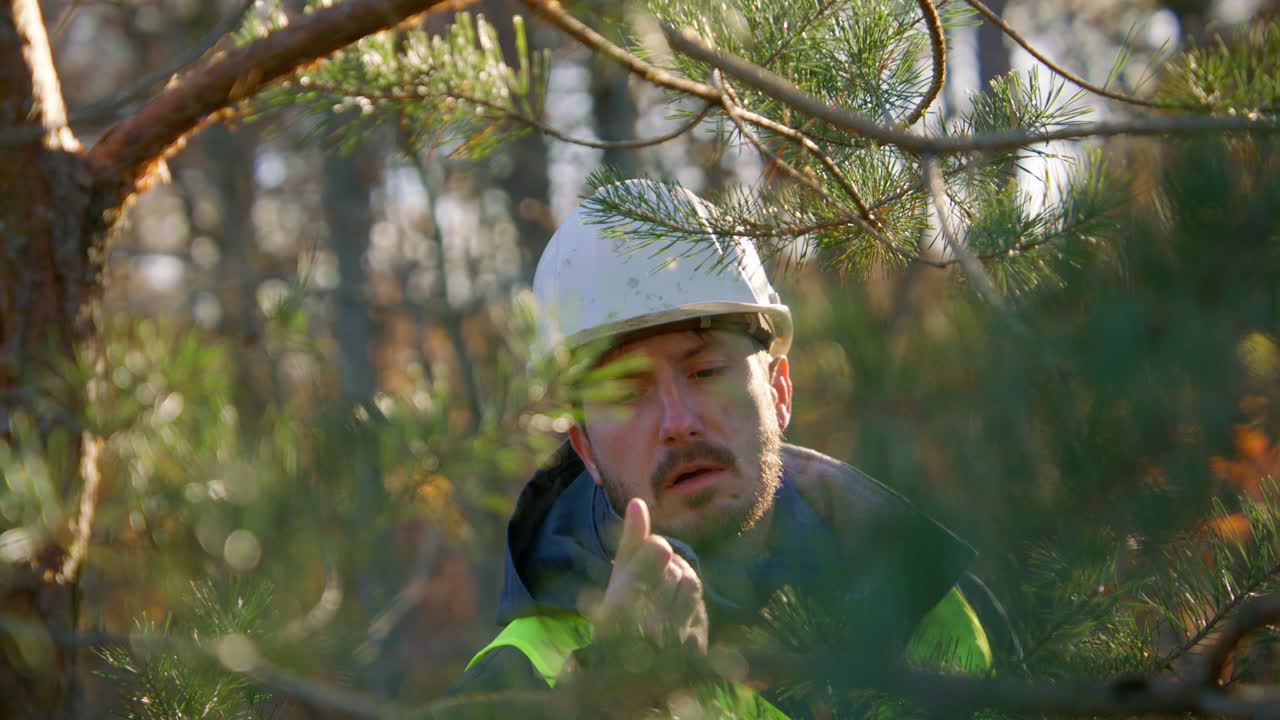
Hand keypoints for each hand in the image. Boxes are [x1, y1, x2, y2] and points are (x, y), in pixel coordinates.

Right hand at [589, 498, 708, 654]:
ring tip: (663, 597)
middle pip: (677, 566)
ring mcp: (676, 637)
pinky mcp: (695, 648)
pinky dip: (689, 605)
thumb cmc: (616, 623)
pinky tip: (674, 615)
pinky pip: (701, 606)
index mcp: (622, 603)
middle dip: (666, 571)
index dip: (655, 550)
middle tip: (651, 588)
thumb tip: (638, 502)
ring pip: (692, 582)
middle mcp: (650, 621)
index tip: (646, 562)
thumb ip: (630, 541)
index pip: (660, 548)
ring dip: (680, 584)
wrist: (629, 679)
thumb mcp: (616, 581)